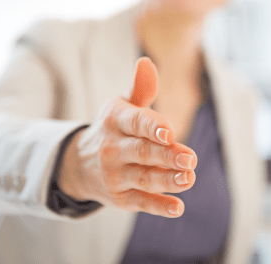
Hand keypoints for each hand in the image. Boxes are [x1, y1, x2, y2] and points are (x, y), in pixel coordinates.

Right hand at [58, 57, 196, 217]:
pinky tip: (178, 207)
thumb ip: (140, 89)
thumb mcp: (121, 106)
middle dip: (166, 156)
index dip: (152, 127)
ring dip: (167, 180)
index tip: (170, 132)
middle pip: (142, 152)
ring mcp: (115, 174)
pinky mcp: (120, 197)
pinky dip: (158, 206)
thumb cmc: (113, 128)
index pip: (135, 122)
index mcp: (115, 120)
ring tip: (189, 178)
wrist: (79, 163)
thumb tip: (147, 62)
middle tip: (191, 158)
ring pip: (144, 178)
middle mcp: (112, 148)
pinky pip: (140, 202)